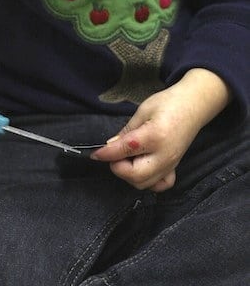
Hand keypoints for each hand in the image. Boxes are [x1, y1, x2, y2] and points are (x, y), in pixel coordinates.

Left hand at [92, 69, 230, 191]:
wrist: (194, 104)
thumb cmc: (168, 102)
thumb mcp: (143, 110)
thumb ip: (126, 131)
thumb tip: (110, 146)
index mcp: (154, 136)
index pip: (124, 151)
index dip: (106, 154)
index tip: (94, 154)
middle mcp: (164, 155)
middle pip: (134, 176)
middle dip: (118, 167)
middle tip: (114, 153)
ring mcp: (171, 164)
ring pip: (144, 183)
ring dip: (129, 175)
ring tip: (126, 157)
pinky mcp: (175, 167)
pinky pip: (160, 185)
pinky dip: (148, 182)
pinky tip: (142, 167)